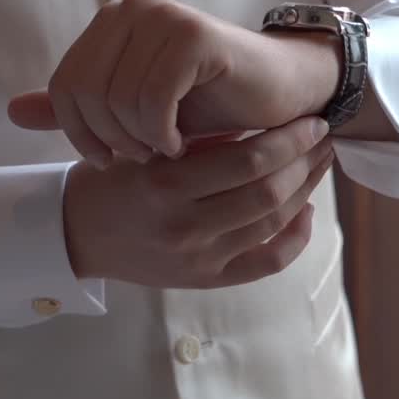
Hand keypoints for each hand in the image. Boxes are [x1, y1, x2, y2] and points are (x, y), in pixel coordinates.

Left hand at [10, 0, 339, 166]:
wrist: (278, 96)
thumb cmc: (206, 104)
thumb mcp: (132, 111)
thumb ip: (79, 109)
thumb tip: (12, 112)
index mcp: (110, 22)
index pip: (64, 86)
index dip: (80, 133)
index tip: (111, 158)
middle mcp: (131, 8)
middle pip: (86, 92)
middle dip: (110, 138)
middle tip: (141, 157)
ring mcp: (163, 16)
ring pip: (118, 98)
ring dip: (138, 139)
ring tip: (162, 150)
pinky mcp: (193, 36)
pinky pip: (152, 96)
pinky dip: (161, 132)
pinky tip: (179, 143)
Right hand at [63, 116, 334, 287]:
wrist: (75, 233)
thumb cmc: (110, 177)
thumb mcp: (142, 144)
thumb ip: (194, 137)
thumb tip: (261, 119)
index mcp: (164, 184)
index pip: (247, 161)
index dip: (288, 139)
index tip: (309, 119)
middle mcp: (183, 225)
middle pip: (267, 193)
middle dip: (305, 161)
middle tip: (323, 135)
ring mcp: (196, 257)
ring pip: (271, 223)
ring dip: (305, 189)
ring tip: (319, 162)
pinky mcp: (203, 280)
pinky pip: (264, 264)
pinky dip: (293, 239)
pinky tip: (305, 211)